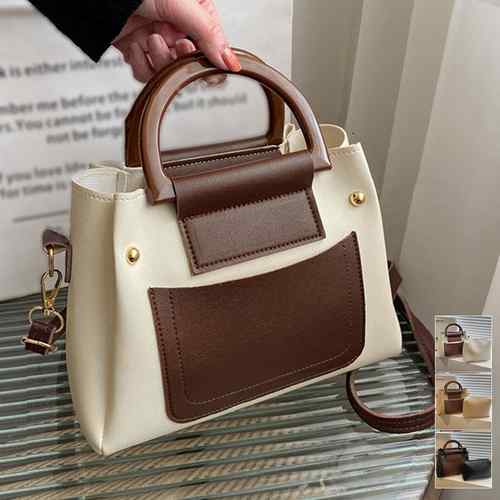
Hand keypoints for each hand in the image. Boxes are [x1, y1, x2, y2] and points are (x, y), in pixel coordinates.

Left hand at [113, 0, 240, 81]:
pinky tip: (135, 46)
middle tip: (176, 45)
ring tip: (150, 39)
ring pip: (168, 71)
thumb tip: (231, 62)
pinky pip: (145, 74)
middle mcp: (177, 28)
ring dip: (159, 60)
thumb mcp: (181, 4)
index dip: (209, 60)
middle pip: (190, 64)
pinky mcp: (136, 50)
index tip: (204, 65)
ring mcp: (156, 40)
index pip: (213, 47)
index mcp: (195, 13)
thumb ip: (209, 34)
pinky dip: (140, 65)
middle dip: (181, 59)